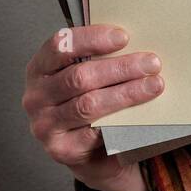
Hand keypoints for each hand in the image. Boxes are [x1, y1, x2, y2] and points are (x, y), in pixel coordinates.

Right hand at [21, 24, 163, 190]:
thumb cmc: (91, 104)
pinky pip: (94, 133)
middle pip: (80, 76)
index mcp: (40, 70)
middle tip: (152, 63)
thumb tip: (139, 45)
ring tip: (154, 85)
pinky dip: (120, 122)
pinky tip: (141, 115)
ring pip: (89, 104)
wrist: (91, 153)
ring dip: (127, 93)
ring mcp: (45, 125)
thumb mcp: (89, 78)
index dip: (92, 38)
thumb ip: (102, 60)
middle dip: (121, 68)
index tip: (123, 37)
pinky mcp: (61, 149)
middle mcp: (36, 97)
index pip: (60, 46)